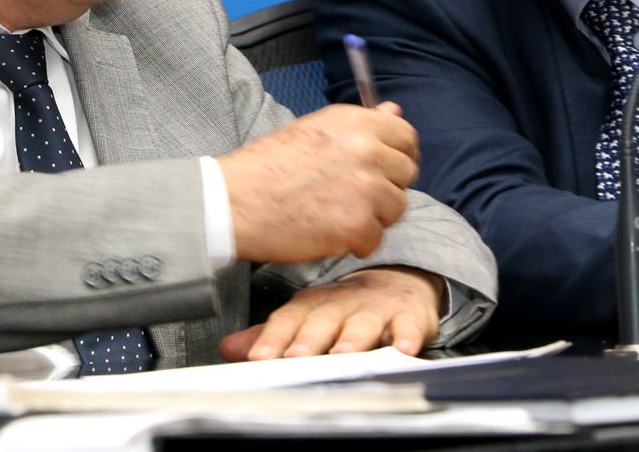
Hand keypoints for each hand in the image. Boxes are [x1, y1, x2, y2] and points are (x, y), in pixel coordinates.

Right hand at [219, 102, 418, 262]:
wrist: (235, 201)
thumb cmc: (268, 167)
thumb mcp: (316, 130)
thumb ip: (361, 125)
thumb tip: (394, 111)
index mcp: (355, 122)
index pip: (407, 137)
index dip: (400, 155)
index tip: (387, 170)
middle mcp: (366, 150)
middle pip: (406, 174)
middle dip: (387, 188)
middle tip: (354, 197)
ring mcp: (365, 188)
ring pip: (395, 208)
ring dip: (372, 217)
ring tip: (335, 215)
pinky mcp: (357, 224)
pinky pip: (374, 238)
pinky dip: (355, 242)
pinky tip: (328, 233)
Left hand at [219, 266, 441, 360]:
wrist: (397, 280)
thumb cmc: (346, 307)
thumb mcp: (308, 316)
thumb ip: (272, 335)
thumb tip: (229, 349)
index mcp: (313, 305)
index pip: (288, 320)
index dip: (273, 338)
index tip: (259, 357)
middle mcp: (342, 304)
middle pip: (323, 321)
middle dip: (309, 340)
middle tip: (296, 357)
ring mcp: (375, 309)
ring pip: (363, 324)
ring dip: (353, 339)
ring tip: (343, 354)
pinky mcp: (408, 315)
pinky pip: (409, 326)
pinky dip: (407, 337)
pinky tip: (403, 349)